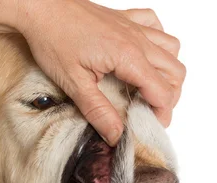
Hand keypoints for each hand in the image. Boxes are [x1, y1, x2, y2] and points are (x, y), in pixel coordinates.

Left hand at [13, 0, 185, 144]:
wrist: (41, 6)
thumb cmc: (53, 39)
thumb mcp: (74, 84)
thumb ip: (98, 112)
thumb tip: (116, 136)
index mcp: (128, 57)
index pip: (163, 92)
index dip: (162, 114)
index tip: (149, 127)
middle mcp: (138, 40)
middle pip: (176, 72)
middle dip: (169, 97)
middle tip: (150, 113)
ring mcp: (134, 26)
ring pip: (172, 49)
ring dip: (168, 72)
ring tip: (150, 90)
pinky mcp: (125, 18)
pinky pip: (156, 27)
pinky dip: (159, 43)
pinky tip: (144, 57)